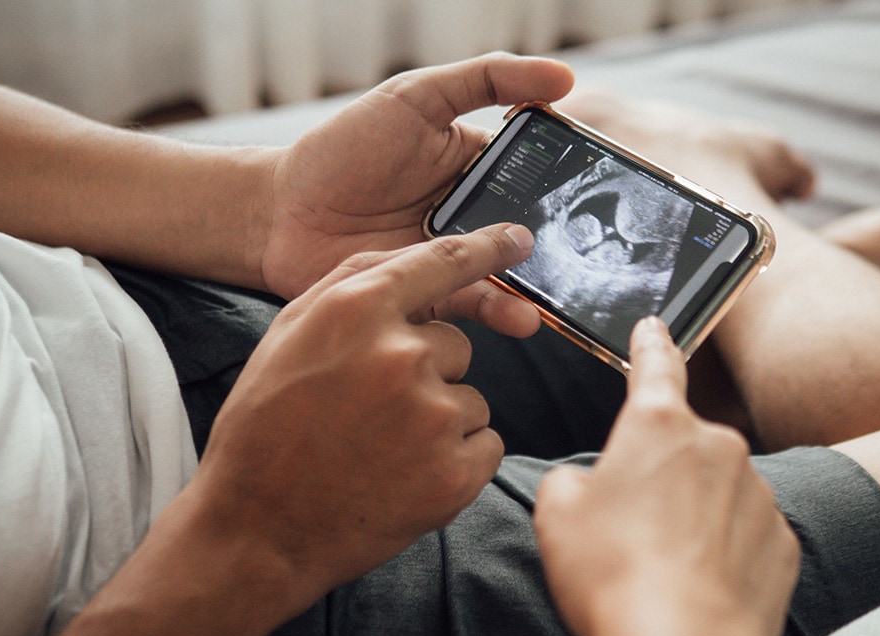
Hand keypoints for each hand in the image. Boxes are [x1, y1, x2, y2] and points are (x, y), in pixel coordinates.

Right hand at [194, 223, 534, 609]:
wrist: (258, 528)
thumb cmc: (265, 428)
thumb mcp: (289, 335)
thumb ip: (354, 288)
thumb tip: (417, 261)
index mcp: (357, 311)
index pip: (444, 262)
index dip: (487, 249)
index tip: (517, 240)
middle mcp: (404, 354)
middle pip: (455, 345)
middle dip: (426, 372)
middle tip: (371, 411)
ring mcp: (434, 415)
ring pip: (471, 398)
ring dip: (440, 420)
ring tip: (381, 448)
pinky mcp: (456, 472)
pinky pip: (486, 444)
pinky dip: (457, 460)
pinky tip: (406, 475)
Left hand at [260, 52, 574, 312]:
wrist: (278, 211)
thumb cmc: (343, 148)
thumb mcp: (417, 97)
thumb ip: (486, 80)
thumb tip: (563, 76)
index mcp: (478, 170)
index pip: (538, 177)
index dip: (569, 184)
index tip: (601, 190)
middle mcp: (472, 218)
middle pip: (530, 233)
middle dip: (559, 248)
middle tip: (585, 258)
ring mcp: (452, 261)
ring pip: (506, 275)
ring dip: (533, 291)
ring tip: (549, 302)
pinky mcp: (430, 298)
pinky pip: (470, 306)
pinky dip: (497, 313)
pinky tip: (518, 315)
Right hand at [533, 318, 799, 635]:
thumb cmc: (614, 573)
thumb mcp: (557, 515)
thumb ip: (570, 482)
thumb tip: (587, 486)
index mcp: (657, 425)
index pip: (656, 367)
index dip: (650, 345)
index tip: (653, 327)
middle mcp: (716, 446)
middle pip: (682, 448)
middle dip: (659, 478)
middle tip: (629, 529)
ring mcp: (756, 493)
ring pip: (716, 494)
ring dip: (692, 518)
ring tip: (661, 568)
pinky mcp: (782, 541)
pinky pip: (745, 535)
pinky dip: (723, 554)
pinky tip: (696, 586)